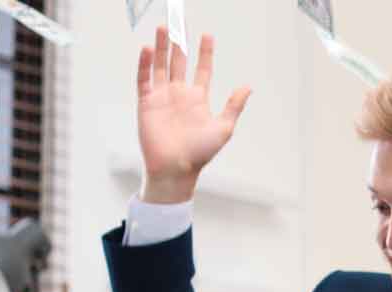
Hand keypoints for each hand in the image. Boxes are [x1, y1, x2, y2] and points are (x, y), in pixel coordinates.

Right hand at [136, 26, 252, 202]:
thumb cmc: (200, 153)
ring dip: (161, 48)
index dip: (205, 53)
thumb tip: (247, 87)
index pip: (202, 70)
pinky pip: (144, 79)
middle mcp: (179, 95)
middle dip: (179, 43)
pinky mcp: (146, 103)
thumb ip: (234, 106)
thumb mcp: (223, 128)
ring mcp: (162, 97)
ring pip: (160, 66)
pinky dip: (144, 64)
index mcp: (198, 99)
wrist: (176, 168)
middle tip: (179, 23)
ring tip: (164, 29)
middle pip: (178, 62)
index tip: (208, 35)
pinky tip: (147, 49)